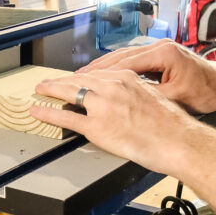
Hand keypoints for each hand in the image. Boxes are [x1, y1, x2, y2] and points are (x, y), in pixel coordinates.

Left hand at [32, 69, 197, 175]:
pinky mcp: (97, 126)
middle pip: (79, 79)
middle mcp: (112, 87)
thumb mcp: (153, 97)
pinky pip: (66, 116)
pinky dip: (47, 112)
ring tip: (40, 90)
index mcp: (127, 78)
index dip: (81, 76)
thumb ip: (134, 94)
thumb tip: (125, 101)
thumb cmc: (171, 125)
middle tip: (48, 82)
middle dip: (61, 80)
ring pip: (69, 92)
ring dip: (50, 90)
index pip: (97, 73)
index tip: (73, 78)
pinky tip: (38, 110)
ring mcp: (103, 106)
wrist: (177, 141)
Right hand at [77, 39, 215, 113]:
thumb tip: (123, 102)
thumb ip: (148, 96)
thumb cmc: (206, 93)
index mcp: (163, 53)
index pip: (124, 61)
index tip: (84, 79)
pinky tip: (106, 76)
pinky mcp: (161, 55)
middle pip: (120, 56)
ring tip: (85, 77)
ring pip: (125, 57)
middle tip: (76, 77)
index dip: (101, 72)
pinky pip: (134, 60)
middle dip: (97, 68)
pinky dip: (118, 68)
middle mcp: (160, 46)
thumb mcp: (174, 98)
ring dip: (105, 67)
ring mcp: (160, 49)